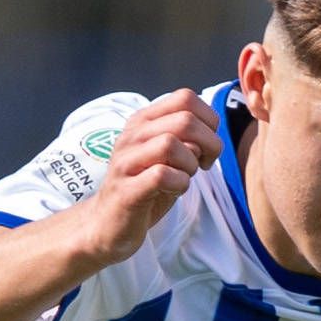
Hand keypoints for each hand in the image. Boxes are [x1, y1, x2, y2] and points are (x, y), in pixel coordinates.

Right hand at [72, 89, 221, 260]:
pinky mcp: (126, 190)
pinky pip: (162, 175)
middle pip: (184, 120)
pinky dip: (179, 184)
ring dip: (190, 164)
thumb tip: (211, 132)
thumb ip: (186, 138)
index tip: (206, 146)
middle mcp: (132, 135)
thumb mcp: (167, 156)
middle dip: (209, 144)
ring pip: (171, 144)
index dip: (208, 120)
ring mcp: (126, 161)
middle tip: (204, 164)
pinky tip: (174, 190)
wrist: (108, 223)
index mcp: (143, 121)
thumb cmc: (145, 187)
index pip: (185, 97)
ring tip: (184, 177)